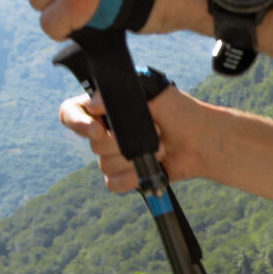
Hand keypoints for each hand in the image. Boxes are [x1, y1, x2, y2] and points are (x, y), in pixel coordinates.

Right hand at [58, 85, 215, 190]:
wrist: (202, 140)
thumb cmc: (179, 111)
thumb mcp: (151, 90)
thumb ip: (118, 94)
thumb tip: (92, 105)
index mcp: (106, 107)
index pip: (70, 113)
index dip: (77, 123)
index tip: (99, 129)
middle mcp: (106, 130)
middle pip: (92, 144)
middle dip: (124, 141)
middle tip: (153, 130)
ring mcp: (115, 154)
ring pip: (104, 164)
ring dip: (135, 158)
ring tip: (160, 147)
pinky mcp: (126, 174)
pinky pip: (112, 183)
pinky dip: (131, 179)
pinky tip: (148, 169)